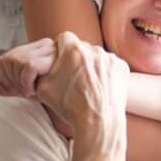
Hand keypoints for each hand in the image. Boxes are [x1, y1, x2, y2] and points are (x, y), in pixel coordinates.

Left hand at [0, 37, 56, 97]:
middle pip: (8, 59)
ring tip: (32, 93)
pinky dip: (26, 82)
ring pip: (15, 61)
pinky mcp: (54, 57)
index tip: (20, 90)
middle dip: (10, 81)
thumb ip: (13, 87)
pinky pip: (27, 66)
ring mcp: (51, 49)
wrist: (85, 105)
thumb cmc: (62, 97)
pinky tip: (34, 92)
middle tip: (26, 93)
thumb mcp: (33, 90)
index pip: (7, 58)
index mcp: (39, 49)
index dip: (6, 77)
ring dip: (19, 82)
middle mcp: (45, 45)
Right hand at [35, 32, 129, 150]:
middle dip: (76, 58)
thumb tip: (38, 67)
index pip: (63, 38)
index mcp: (73, 50)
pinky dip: (106, 74)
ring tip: (88, 85)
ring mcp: (110, 58)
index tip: (61, 59)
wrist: (98, 122)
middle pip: (81, 47)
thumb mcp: (43, 88)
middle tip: (73, 76)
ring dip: (91, 66)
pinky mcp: (122, 68)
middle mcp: (94, 49)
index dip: (60, 48)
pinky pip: (110, 66)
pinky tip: (100, 88)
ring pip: (96, 57)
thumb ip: (41, 71)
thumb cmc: (70, 106)